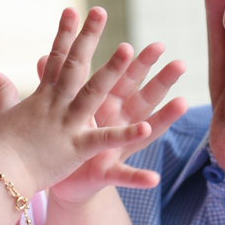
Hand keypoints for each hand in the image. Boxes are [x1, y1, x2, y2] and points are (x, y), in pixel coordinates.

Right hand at [0, 7, 153, 194]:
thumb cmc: (3, 145)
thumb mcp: (4, 113)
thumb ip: (1, 90)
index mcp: (44, 95)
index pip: (56, 57)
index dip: (65, 33)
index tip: (73, 9)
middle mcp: (57, 104)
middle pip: (75, 64)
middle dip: (88, 37)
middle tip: (100, 11)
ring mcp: (67, 124)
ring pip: (93, 92)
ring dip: (111, 71)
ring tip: (129, 50)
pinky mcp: (77, 148)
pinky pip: (104, 139)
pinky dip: (125, 134)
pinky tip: (148, 126)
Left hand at [47, 41, 187, 204]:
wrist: (64, 178)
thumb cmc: (67, 139)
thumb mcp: (64, 109)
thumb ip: (57, 83)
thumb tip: (41, 56)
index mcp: (105, 106)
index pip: (124, 79)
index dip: (137, 63)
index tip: (155, 45)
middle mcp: (118, 125)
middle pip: (143, 98)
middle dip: (161, 82)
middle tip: (180, 64)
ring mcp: (117, 149)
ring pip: (145, 131)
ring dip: (164, 119)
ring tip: (183, 104)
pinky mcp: (108, 173)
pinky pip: (124, 175)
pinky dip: (139, 178)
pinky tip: (154, 179)